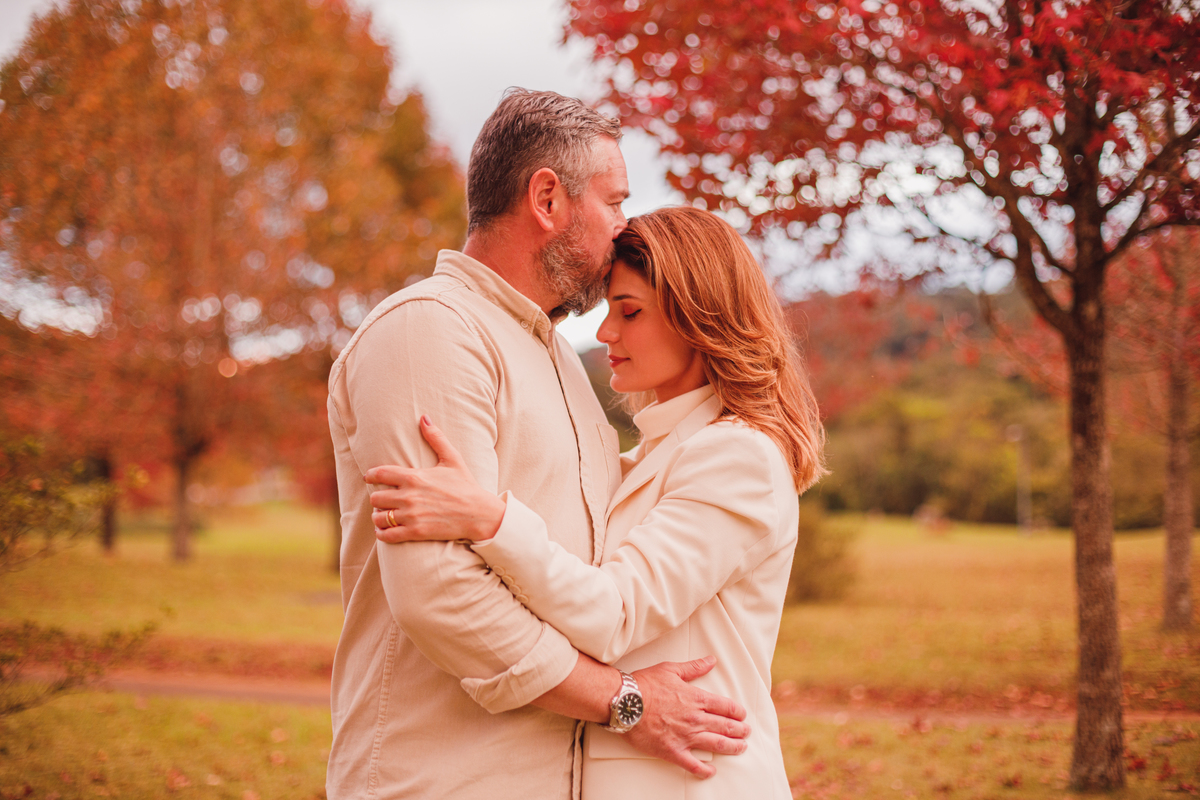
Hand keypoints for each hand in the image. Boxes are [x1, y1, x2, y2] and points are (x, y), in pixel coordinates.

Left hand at [366, 416, 506, 542]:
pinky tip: (384, 530)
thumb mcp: (452, 459)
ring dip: (378, 516)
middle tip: (382, 499)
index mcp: (414, 477)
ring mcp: (411, 515)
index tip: (369, 477)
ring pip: (379, 517)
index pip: (380, 474)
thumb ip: (436, 438)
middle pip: (376, 497)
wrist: (479, 513)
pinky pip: (387, 535)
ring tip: (383, 515)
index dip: (371, 475)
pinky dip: (382, 533)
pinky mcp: (415, 532)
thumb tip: (424, 417)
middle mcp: (409, 496)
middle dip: (377, 498)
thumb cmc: (465, 486)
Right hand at [625, 656, 749, 778]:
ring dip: (732, 747)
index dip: (737, 711)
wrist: (625, 703)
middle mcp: (695, 719)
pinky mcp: (672, 751)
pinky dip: (704, 770)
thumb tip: (711, 660)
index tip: (742, 715)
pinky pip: (693, 764)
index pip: (725, 706)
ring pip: (716, 744)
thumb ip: (694, 667)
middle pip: (725, 726)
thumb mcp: (671, 670)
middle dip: (739, 730)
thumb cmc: (645, 685)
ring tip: (740, 748)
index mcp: (696, 699)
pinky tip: (711, 771)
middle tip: (746, 732)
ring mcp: (685, 736)